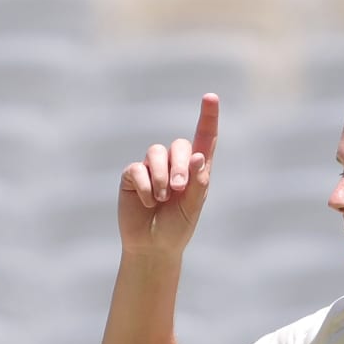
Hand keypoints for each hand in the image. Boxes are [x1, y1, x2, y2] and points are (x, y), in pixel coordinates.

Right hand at [118, 93, 219, 255]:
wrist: (153, 246)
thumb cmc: (177, 227)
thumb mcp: (193, 208)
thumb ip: (198, 183)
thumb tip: (198, 156)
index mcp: (196, 170)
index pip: (204, 138)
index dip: (207, 117)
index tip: (211, 97)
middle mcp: (174, 164)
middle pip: (178, 145)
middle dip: (180, 165)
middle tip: (178, 189)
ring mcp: (152, 168)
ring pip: (156, 152)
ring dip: (162, 176)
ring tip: (164, 199)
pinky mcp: (132, 176)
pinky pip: (136, 169)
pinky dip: (145, 186)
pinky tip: (148, 202)